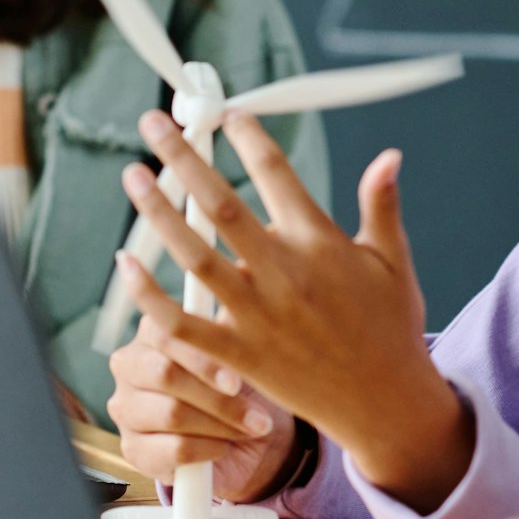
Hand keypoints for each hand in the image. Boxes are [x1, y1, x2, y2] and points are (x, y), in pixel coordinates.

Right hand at [106, 313, 294, 500]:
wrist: (243, 434)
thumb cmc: (240, 384)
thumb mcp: (241, 355)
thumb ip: (229, 332)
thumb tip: (233, 312)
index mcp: (151, 332)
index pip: (165, 335)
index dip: (203, 361)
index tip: (237, 382)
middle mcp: (129, 366)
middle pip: (165, 375)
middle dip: (217, 399)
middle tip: (257, 416)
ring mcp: (125, 408)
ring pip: (171, 414)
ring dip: (220, 426)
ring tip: (251, 430)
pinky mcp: (132, 447)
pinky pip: (172, 450)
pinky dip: (207, 450)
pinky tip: (225, 446)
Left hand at [116, 109, 471, 509]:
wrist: (384, 404)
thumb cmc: (390, 328)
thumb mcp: (393, 261)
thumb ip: (381, 204)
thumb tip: (389, 154)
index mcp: (320, 244)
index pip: (276, 176)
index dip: (248, 139)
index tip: (227, 114)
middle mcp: (283, 274)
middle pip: (221, 205)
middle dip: (184, 159)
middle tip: (155, 122)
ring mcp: (256, 316)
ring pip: (194, 255)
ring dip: (158, 213)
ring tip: (133, 175)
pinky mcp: (238, 355)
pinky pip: (182, 324)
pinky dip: (150, 297)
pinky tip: (125, 265)